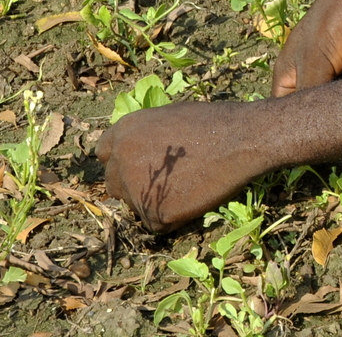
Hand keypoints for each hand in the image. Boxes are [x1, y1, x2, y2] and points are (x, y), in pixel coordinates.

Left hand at [93, 102, 261, 232]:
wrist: (237, 140)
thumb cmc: (211, 124)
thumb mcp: (167, 118)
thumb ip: (143, 136)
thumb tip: (137, 154)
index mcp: (124, 132)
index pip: (104, 154)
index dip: (121, 163)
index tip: (135, 168)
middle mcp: (121, 159)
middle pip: (114, 184)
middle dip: (133, 187)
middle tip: (162, 185)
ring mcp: (135, 187)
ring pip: (134, 206)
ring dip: (152, 203)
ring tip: (185, 189)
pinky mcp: (152, 213)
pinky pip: (156, 224)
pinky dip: (172, 218)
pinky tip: (192, 199)